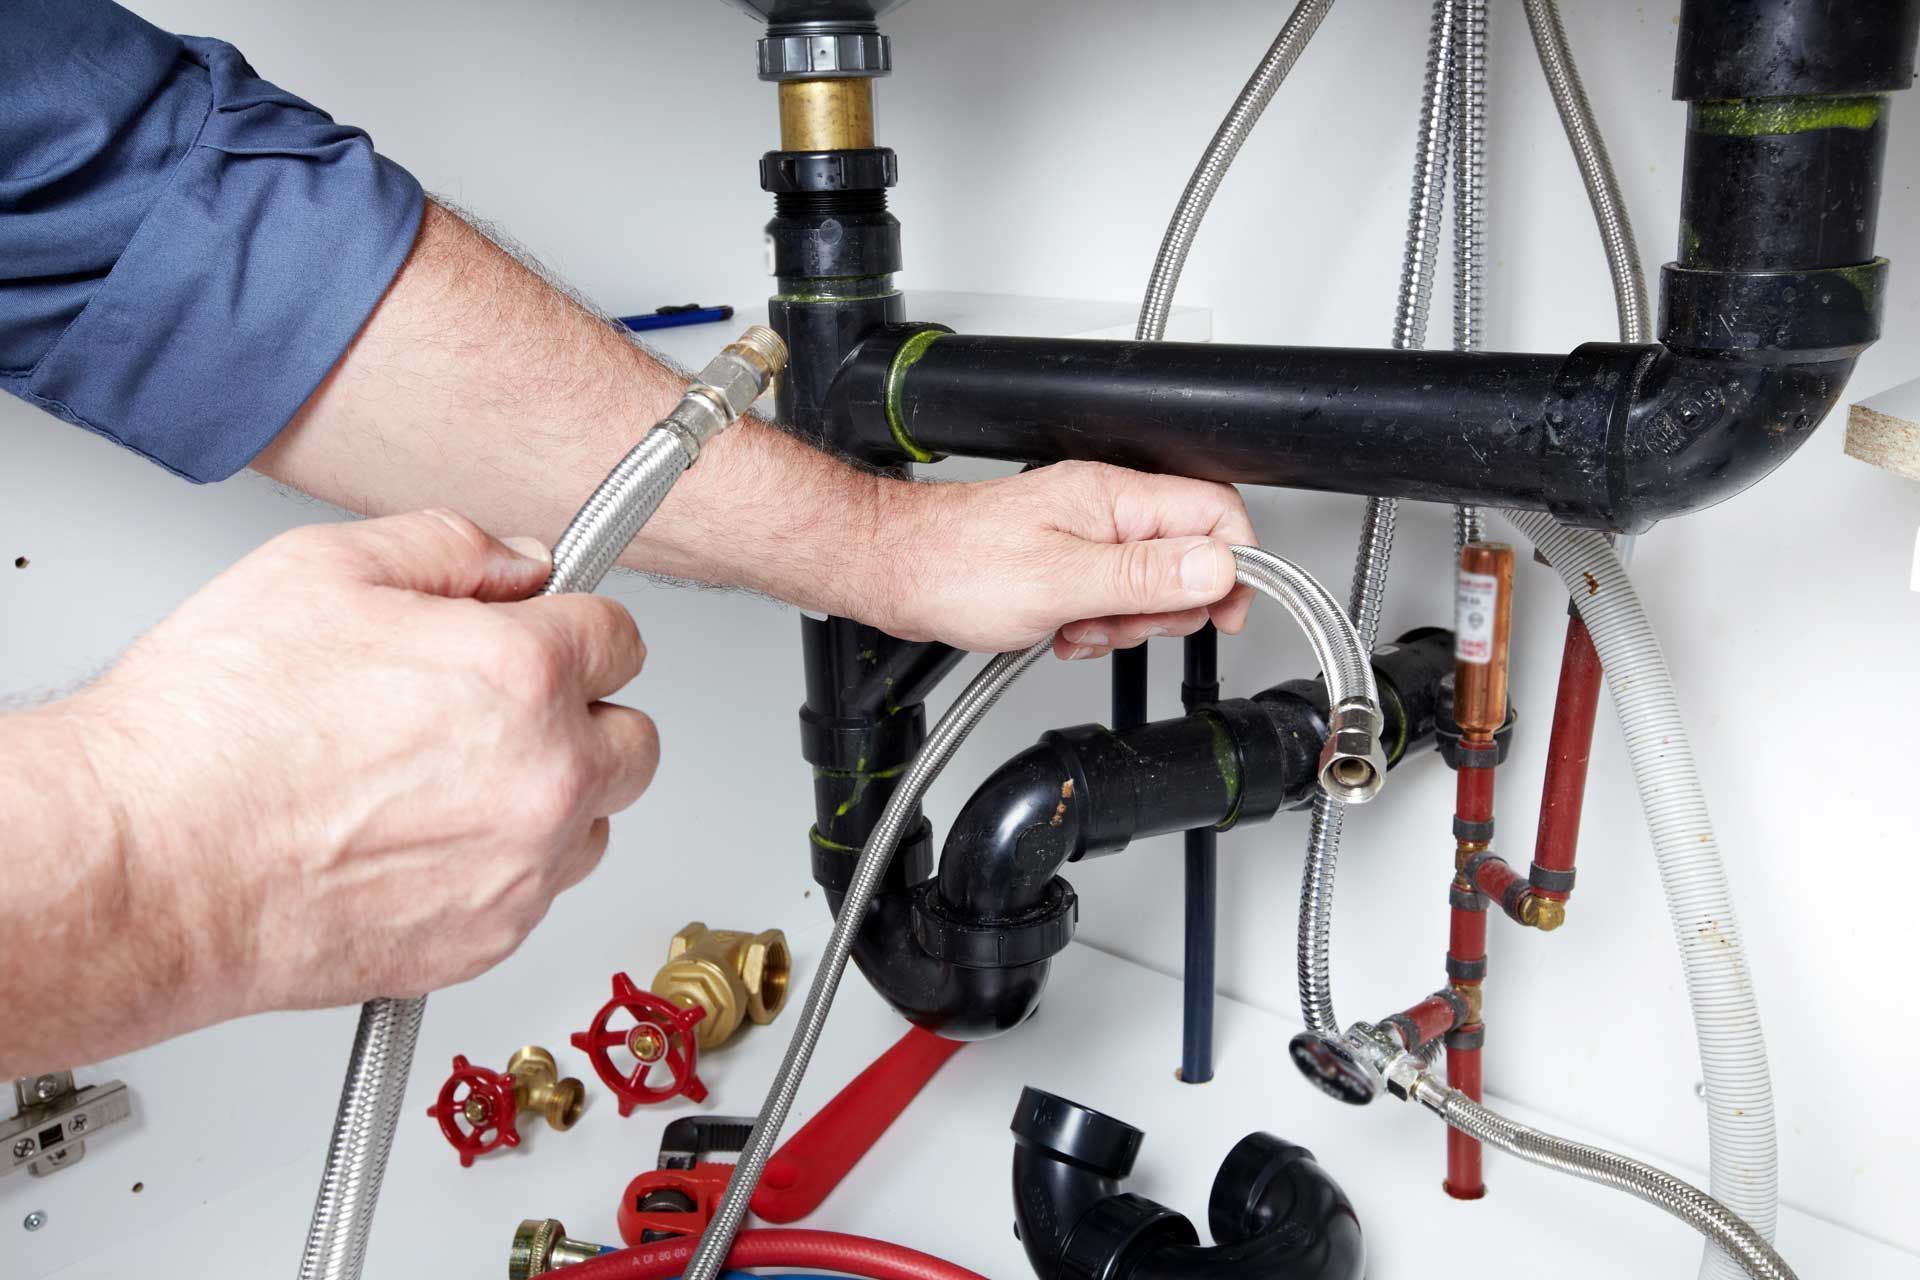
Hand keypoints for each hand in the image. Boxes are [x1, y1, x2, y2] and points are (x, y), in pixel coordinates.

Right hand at [59, 511, 654, 1030]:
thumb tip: (520, 563)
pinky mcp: (485, 942)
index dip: (574, 627)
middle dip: (583, 715)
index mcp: (521, 675)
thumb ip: (451, 548)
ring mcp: (520, 870)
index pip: (619, 638)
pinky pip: (537, 894)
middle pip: (632, 739)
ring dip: (551, 797)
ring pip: (591, 823)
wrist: (142, 868)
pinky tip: (421, 839)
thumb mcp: (322, 568)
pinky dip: (502, 867)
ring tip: (450, 780)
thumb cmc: (207, 733)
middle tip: (505, 707)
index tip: (547, 635)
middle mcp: (542, 778)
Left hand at [878, 461, 1256, 657]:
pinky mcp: (1065, 563)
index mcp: (1113, 498)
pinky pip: (1110, 599)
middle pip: (1188, 557)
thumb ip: (1142, 575)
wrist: (895, 573)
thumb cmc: (956, 567)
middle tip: (1121, 622)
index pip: (1214, 513)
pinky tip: (1063, 631)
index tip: (1222, 612)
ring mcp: (1085, 536)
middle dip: (1165, 606)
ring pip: (1149, 586)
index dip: (1232, 565)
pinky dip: (1095, 625)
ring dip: (1123, 622)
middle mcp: (1105, 510)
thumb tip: (1216, 567)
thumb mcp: (1060, 581)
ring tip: (1078, 626)